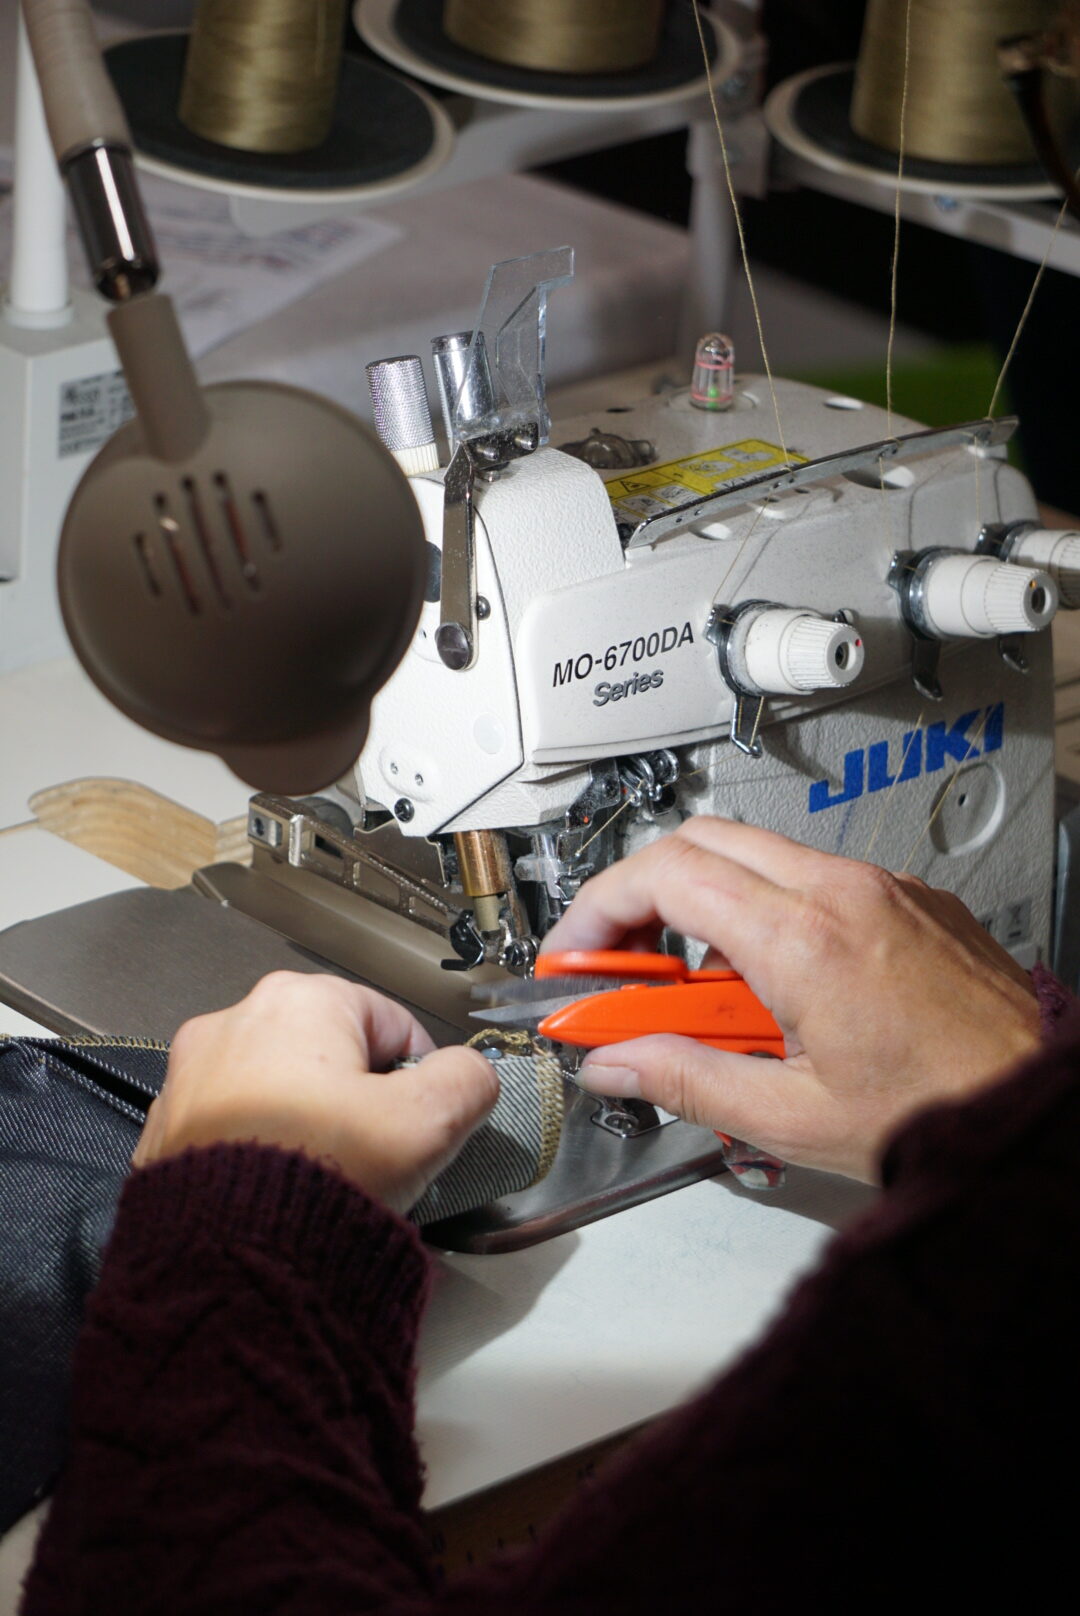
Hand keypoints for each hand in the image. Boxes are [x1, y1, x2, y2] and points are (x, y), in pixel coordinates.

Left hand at [133, 972, 497, 1213]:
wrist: (227, 1259)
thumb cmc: (321, 1175)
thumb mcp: (429, 1122)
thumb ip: (467, 1080)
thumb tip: (470, 1074)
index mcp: (299, 1000)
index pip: (392, 1023)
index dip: (420, 1076)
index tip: (422, 1124)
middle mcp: (233, 1021)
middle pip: (331, 1055)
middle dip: (359, 1101)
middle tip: (377, 1156)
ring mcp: (189, 1076)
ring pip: (280, 1091)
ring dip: (309, 1125)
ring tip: (329, 1178)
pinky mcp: (163, 1128)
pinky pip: (235, 1129)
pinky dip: (262, 1152)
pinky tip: (280, 1194)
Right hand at [543, 818, 1040, 1181]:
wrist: (1045, 1111)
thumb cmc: (945, 1114)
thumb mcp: (791, 1116)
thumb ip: (685, 1079)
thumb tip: (616, 1063)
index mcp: (806, 939)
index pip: (664, 875)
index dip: (599, 910)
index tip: (577, 954)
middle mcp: (844, 891)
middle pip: (700, 842)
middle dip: (641, 896)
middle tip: (622, 965)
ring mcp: (881, 887)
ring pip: (755, 854)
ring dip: (705, 905)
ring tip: (702, 995)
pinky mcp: (910, 898)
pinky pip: (812, 876)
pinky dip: (766, 911)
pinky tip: (773, 987)